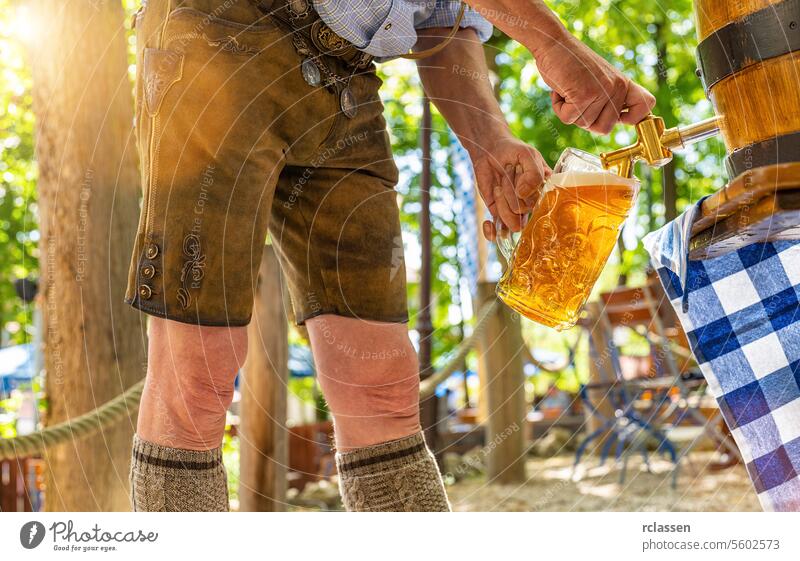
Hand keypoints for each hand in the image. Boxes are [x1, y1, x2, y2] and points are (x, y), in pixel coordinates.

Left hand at [470, 135, 551, 240]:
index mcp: (545, 192)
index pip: (544, 206)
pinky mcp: (498, 212)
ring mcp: (515, 210)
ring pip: (512, 224)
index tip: (519, 171)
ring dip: (502, 204)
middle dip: (511, 191)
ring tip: (498, 185)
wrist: (491, 149)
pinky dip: (491, 233)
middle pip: (523, 212)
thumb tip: (523, 194)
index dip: (528, 192)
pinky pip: (498, 233)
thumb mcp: (528, 155)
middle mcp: (532, 204)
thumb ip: (534, 174)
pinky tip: (487, 222)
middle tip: (508, 172)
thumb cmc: (513, 151)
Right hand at [536, 35, 655, 133]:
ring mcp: (602, 91)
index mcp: (623, 82)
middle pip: (604, 128)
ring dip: (569, 111)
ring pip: (584, 124)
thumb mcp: (599, 78)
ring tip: (568, 89)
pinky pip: (568, 119)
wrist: (553, 43)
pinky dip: (559, 108)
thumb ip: (610, 97)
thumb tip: (614, 121)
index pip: (646, 105)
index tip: (619, 118)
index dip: (633, 118)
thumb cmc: (571, 62)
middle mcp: (617, 86)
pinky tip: (560, 90)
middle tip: (577, 100)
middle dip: (585, 120)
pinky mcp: (583, 95)